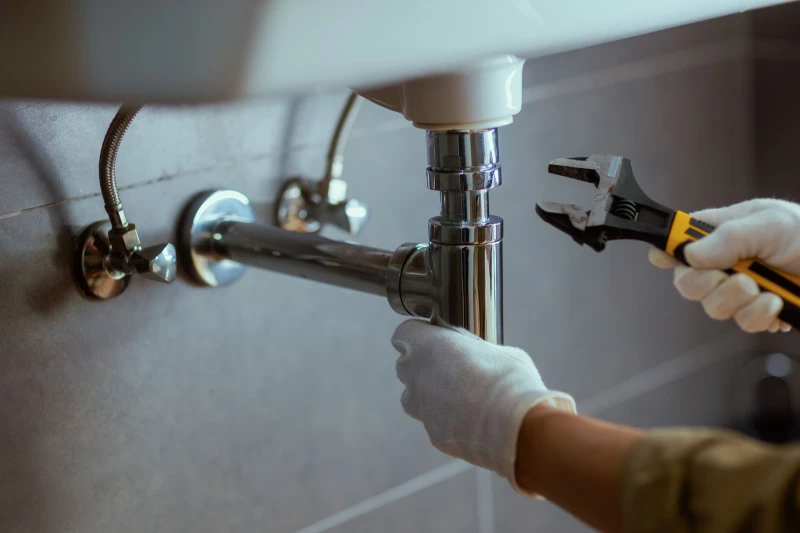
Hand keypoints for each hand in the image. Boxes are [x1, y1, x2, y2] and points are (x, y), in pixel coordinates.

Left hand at [391, 320, 575, 491]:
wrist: (512, 426)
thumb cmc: (507, 379)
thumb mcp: (499, 350)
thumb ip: (479, 352)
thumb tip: (485, 359)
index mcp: (427, 346)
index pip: (403, 334)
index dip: (416, 336)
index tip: (430, 338)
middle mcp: (416, 377)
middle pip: (405, 366)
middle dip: (421, 366)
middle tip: (448, 366)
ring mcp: (422, 409)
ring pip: (413, 398)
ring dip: (428, 395)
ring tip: (459, 396)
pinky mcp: (434, 435)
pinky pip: (434, 423)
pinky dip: (448, 421)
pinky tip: (473, 421)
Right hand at [649, 198, 799, 332]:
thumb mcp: (772, 224)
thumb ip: (729, 238)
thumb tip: (689, 253)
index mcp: (721, 232)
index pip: (678, 240)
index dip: (666, 250)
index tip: (663, 258)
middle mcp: (726, 262)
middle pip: (687, 282)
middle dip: (707, 285)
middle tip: (735, 278)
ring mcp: (741, 290)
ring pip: (712, 307)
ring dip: (738, 302)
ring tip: (765, 291)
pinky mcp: (759, 313)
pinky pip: (743, 324)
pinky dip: (759, 316)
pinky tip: (776, 304)